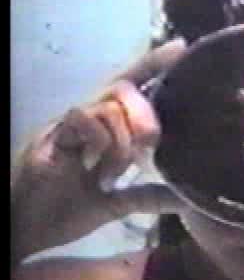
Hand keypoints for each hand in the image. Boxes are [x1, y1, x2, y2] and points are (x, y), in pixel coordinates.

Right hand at [11, 42, 187, 260]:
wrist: (22, 232)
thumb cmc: (62, 212)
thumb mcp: (115, 205)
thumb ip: (147, 197)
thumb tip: (185, 198)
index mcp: (102, 130)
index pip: (129, 89)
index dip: (152, 65)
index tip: (180, 47)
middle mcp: (85, 121)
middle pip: (123, 88)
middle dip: (145, 115)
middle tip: (147, 146)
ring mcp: (65, 127)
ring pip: (108, 107)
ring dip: (121, 143)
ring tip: (111, 176)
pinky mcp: (48, 138)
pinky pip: (83, 118)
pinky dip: (99, 142)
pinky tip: (95, 171)